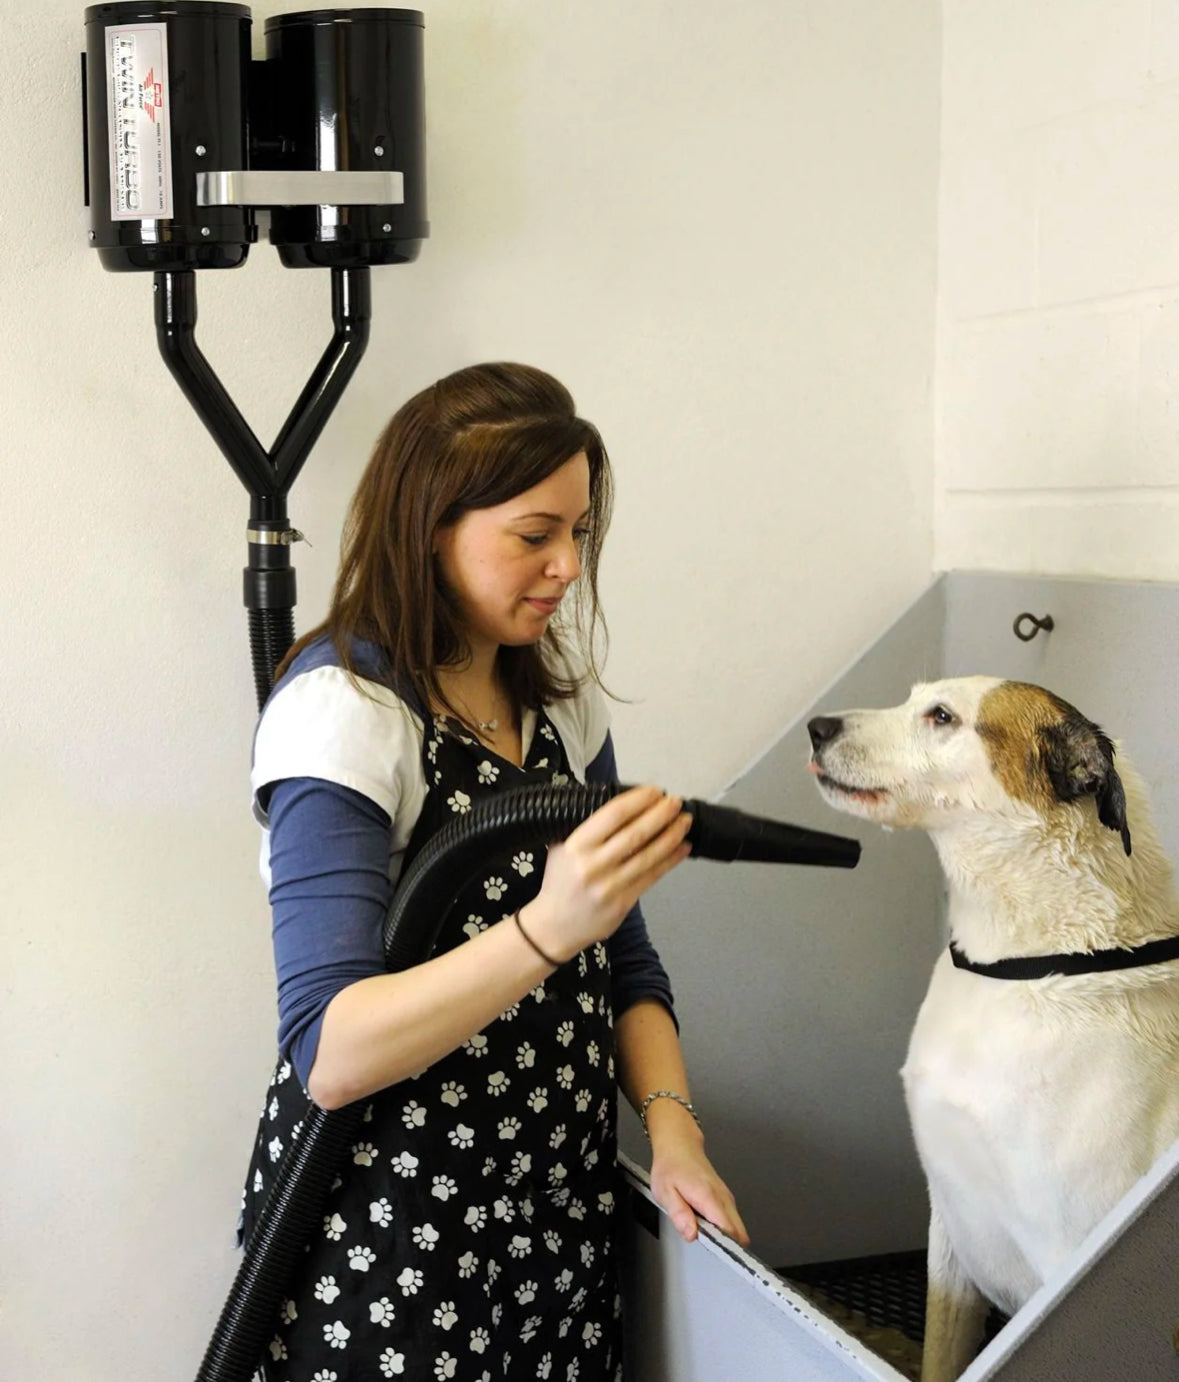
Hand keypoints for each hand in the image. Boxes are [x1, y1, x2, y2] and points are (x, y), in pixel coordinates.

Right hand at [523, 785, 691, 961]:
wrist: (555, 925)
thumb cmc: (560, 881)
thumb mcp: (561, 847)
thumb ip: (586, 827)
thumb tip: (621, 805)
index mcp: (576, 845)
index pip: (613, 814)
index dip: (638, 800)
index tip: (654, 791)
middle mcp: (593, 864)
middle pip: (635, 833)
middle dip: (661, 814)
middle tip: (676, 802)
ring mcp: (610, 885)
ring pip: (648, 855)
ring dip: (671, 835)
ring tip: (685, 821)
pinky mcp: (623, 903)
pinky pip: (652, 876)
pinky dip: (670, 860)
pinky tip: (682, 847)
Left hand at [648, 1116, 749, 1246]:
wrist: (679, 1144)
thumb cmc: (671, 1166)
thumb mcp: (665, 1192)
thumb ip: (679, 1215)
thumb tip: (692, 1235)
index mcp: (708, 1197)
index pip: (729, 1230)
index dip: (725, 1246)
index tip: (716, 1254)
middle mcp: (723, 1198)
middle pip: (738, 1232)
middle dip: (726, 1246)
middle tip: (706, 1247)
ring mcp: (726, 1197)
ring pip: (737, 1227)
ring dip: (725, 1237)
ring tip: (703, 1234)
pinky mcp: (725, 1197)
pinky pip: (731, 1220)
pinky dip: (724, 1228)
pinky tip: (707, 1226)